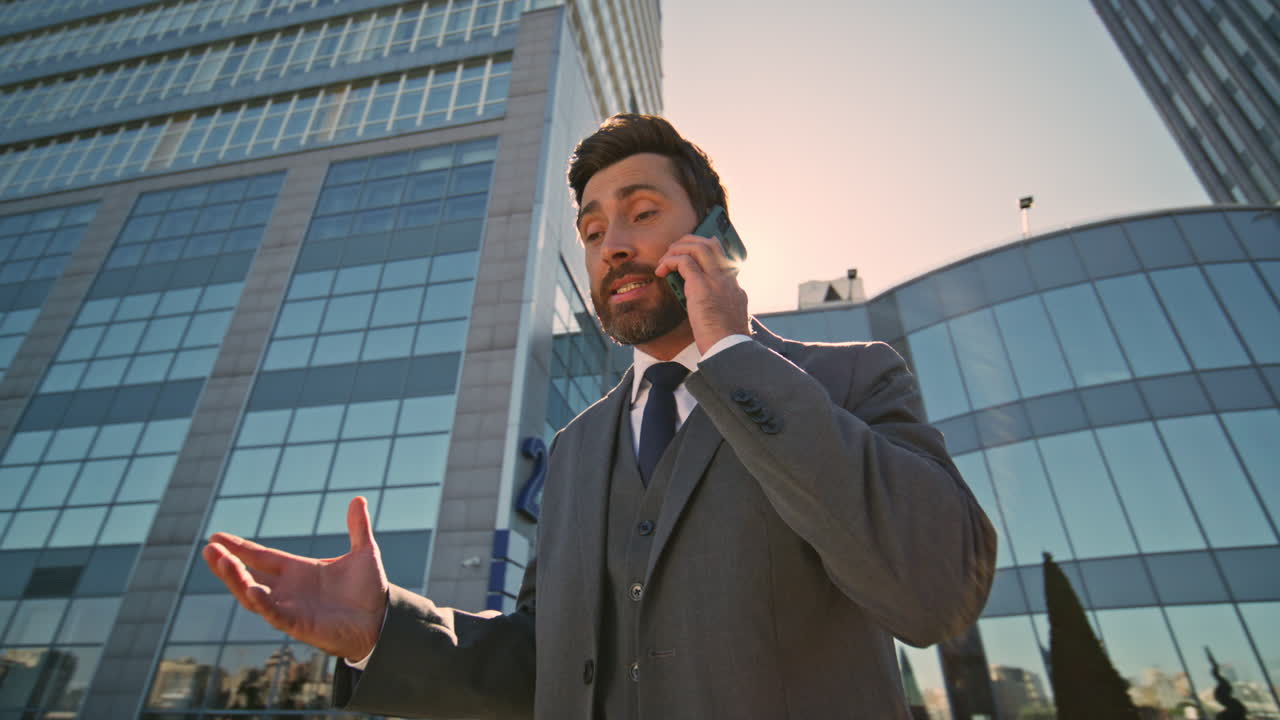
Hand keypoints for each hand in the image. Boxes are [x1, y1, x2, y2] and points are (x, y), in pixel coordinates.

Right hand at [203, 496, 388, 661]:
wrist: (383, 620)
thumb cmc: (369, 591)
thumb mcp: (364, 553)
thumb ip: (358, 528)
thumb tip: (358, 499)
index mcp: (298, 571)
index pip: (262, 557)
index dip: (240, 548)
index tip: (216, 537)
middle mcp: (288, 590)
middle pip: (249, 575)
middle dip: (227, 564)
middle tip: (208, 548)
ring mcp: (290, 608)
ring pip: (253, 594)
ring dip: (236, 579)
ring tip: (220, 561)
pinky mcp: (298, 625)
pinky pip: (274, 615)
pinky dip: (262, 603)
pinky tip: (251, 589)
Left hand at [657, 233, 749, 353]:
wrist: (729, 350)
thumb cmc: (725, 342)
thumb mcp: (727, 320)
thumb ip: (719, 307)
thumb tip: (705, 305)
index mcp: (734, 288)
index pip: (722, 256)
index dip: (704, 250)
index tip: (688, 256)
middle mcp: (727, 279)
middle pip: (710, 244)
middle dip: (688, 242)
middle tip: (673, 252)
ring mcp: (716, 281)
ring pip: (698, 247)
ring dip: (677, 249)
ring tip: (664, 260)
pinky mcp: (701, 287)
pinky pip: (683, 262)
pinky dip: (670, 261)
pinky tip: (660, 271)